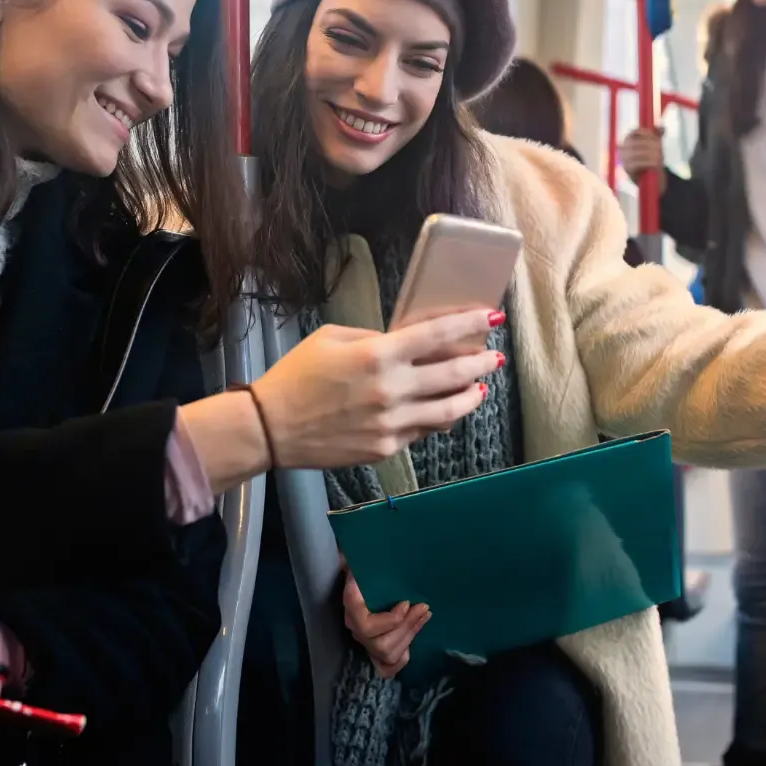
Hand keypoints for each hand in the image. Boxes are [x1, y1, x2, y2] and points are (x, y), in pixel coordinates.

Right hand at [250, 310, 502, 468]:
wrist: (271, 427)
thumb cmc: (296, 376)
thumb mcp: (331, 338)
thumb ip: (373, 337)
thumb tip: (406, 342)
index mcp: (377, 355)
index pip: (438, 335)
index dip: (470, 325)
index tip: (492, 317)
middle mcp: (391, 389)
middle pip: (454, 374)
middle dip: (481, 362)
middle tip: (494, 356)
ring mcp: (391, 423)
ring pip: (449, 410)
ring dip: (471, 396)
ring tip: (480, 387)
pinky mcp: (386, 448)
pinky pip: (423, 431)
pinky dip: (439, 418)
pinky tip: (445, 410)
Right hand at [342, 568, 427, 679]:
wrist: (369, 587)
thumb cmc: (368, 573)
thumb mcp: (364, 564)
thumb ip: (360, 562)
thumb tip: (357, 558)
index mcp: (351, 607)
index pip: (362, 622)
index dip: (387, 619)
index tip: (405, 603)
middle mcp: (355, 629)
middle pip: (379, 641)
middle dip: (405, 627)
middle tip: (423, 608)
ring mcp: (366, 643)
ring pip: (386, 653)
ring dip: (409, 635)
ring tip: (424, 615)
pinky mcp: (376, 654)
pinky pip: (387, 668)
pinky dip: (402, 656)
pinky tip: (414, 637)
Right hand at [618, 126, 667, 191]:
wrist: (648, 178)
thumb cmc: (650, 158)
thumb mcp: (655, 145)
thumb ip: (657, 135)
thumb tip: (662, 127)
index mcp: (628, 140)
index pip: (634, 132)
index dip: (646, 133)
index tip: (657, 136)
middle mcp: (623, 148)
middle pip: (636, 142)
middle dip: (650, 144)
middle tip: (661, 148)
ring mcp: (624, 159)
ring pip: (637, 153)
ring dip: (650, 154)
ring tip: (660, 157)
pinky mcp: (627, 169)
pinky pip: (637, 164)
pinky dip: (647, 163)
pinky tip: (655, 164)